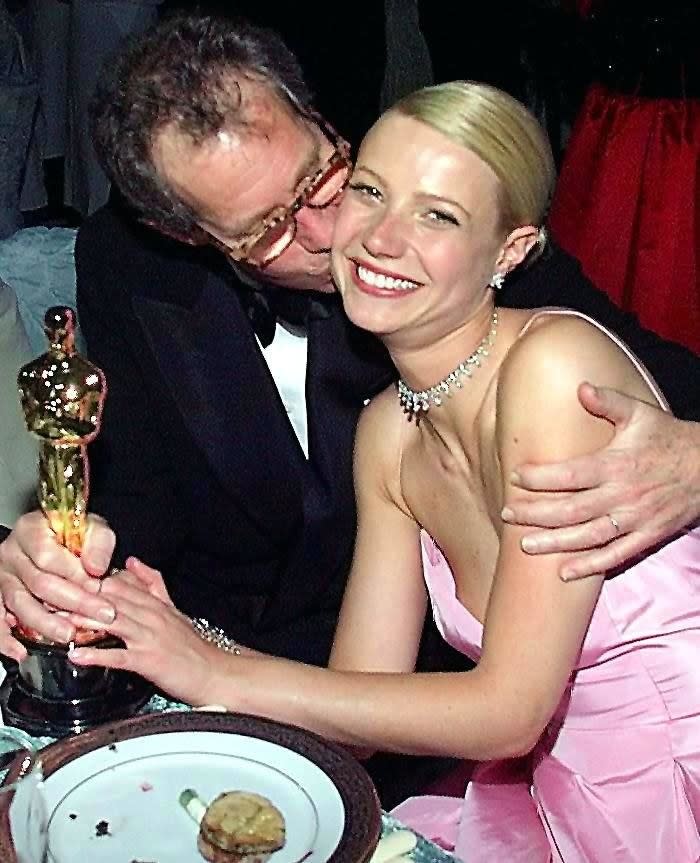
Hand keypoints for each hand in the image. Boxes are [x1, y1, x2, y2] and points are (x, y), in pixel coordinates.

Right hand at [0, 511, 116, 658]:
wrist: (59, 539)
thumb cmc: (75, 534)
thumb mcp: (93, 528)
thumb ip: (98, 544)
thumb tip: (95, 568)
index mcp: (31, 530)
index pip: (48, 556)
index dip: (74, 573)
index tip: (98, 585)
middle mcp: (11, 553)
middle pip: (38, 583)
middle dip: (74, 602)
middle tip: (102, 614)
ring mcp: (3, 577)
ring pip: (19, 604)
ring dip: (46, 623)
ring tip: (69, 634)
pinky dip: (5, 640)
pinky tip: (21, 651)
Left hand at [68, 570, 230, 706]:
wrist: (215, 672)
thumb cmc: (193, 645)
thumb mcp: (173, 608)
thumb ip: (152, 584)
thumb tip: (131, 562)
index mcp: (154, 603)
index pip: (118, 584)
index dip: (89, 579)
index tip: (62, 576)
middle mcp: (151, 616)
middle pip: (110, 599)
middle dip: (79, 595)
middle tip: (48, 592)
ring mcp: (149, 637)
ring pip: (112, 622)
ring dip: (83, 619)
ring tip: (55, 618)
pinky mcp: (149, 660)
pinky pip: (119, 656)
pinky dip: (97, 655)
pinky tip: (77, 655)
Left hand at [502, 383, 699, 578]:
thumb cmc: (668, 438)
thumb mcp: (640, 414)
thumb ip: (609, 402)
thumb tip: (580, 388)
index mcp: (616, 464)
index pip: (570, 474)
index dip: (541, 477)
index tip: (516, 476)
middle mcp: (623, 495)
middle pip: (571, 509)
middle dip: (536, 514)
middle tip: (507, 514)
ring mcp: (635, 519)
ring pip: (588, 536)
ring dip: (555, 542)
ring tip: (525, 545)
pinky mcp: (647, 537)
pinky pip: (615, 556)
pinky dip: (589, 566)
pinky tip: (564, 572)